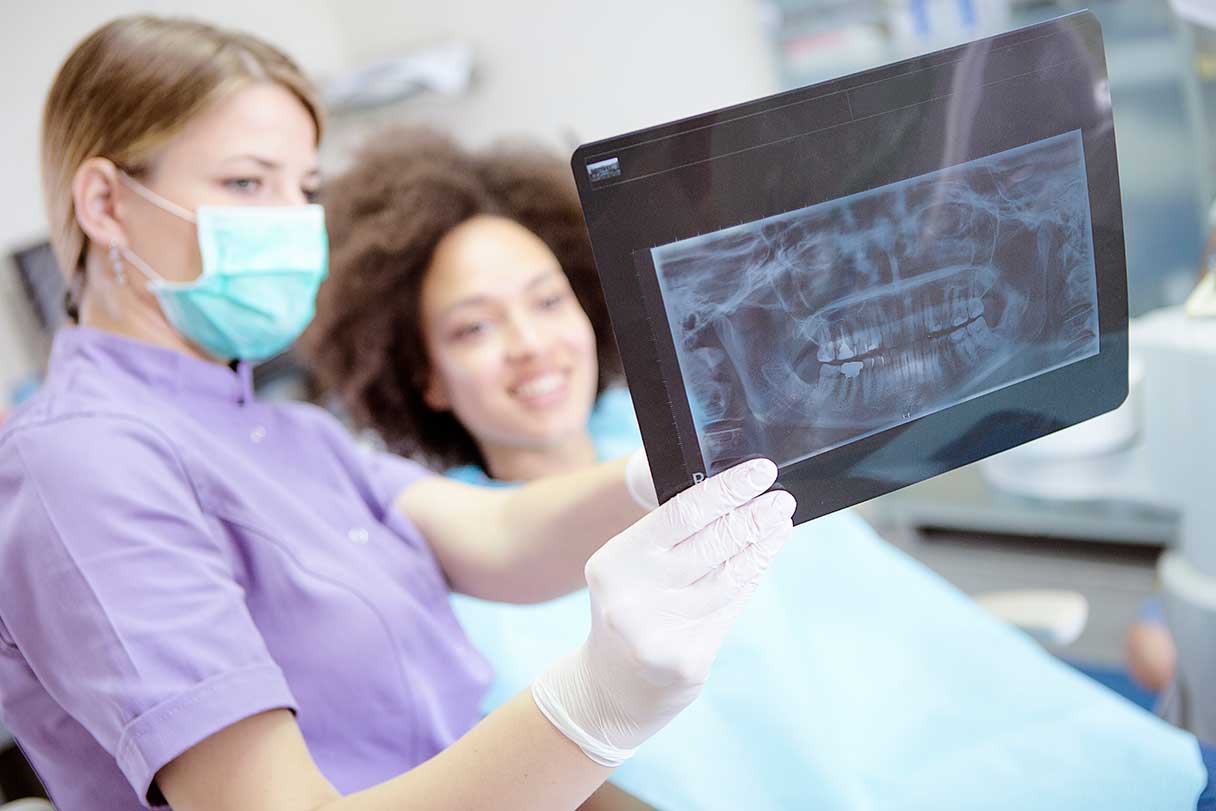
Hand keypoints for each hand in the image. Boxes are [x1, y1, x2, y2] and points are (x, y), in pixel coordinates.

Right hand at [532, 458, 794, 765]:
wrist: (611, 689)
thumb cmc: (631, 613)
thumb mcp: (632, 571)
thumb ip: (672, 540)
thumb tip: (735, 499)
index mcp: (614, 561)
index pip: (681, 513)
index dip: (727, 490)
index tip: (761, 472)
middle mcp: (631, 596)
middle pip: (710, 544)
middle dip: (753, 516)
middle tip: (781, 499)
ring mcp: (658, 632)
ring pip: (727, 577)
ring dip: (760, 546)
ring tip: (780, 524)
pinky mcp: (686, 660)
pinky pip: (730, 608)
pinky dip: (750, 579)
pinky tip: (763, 558)